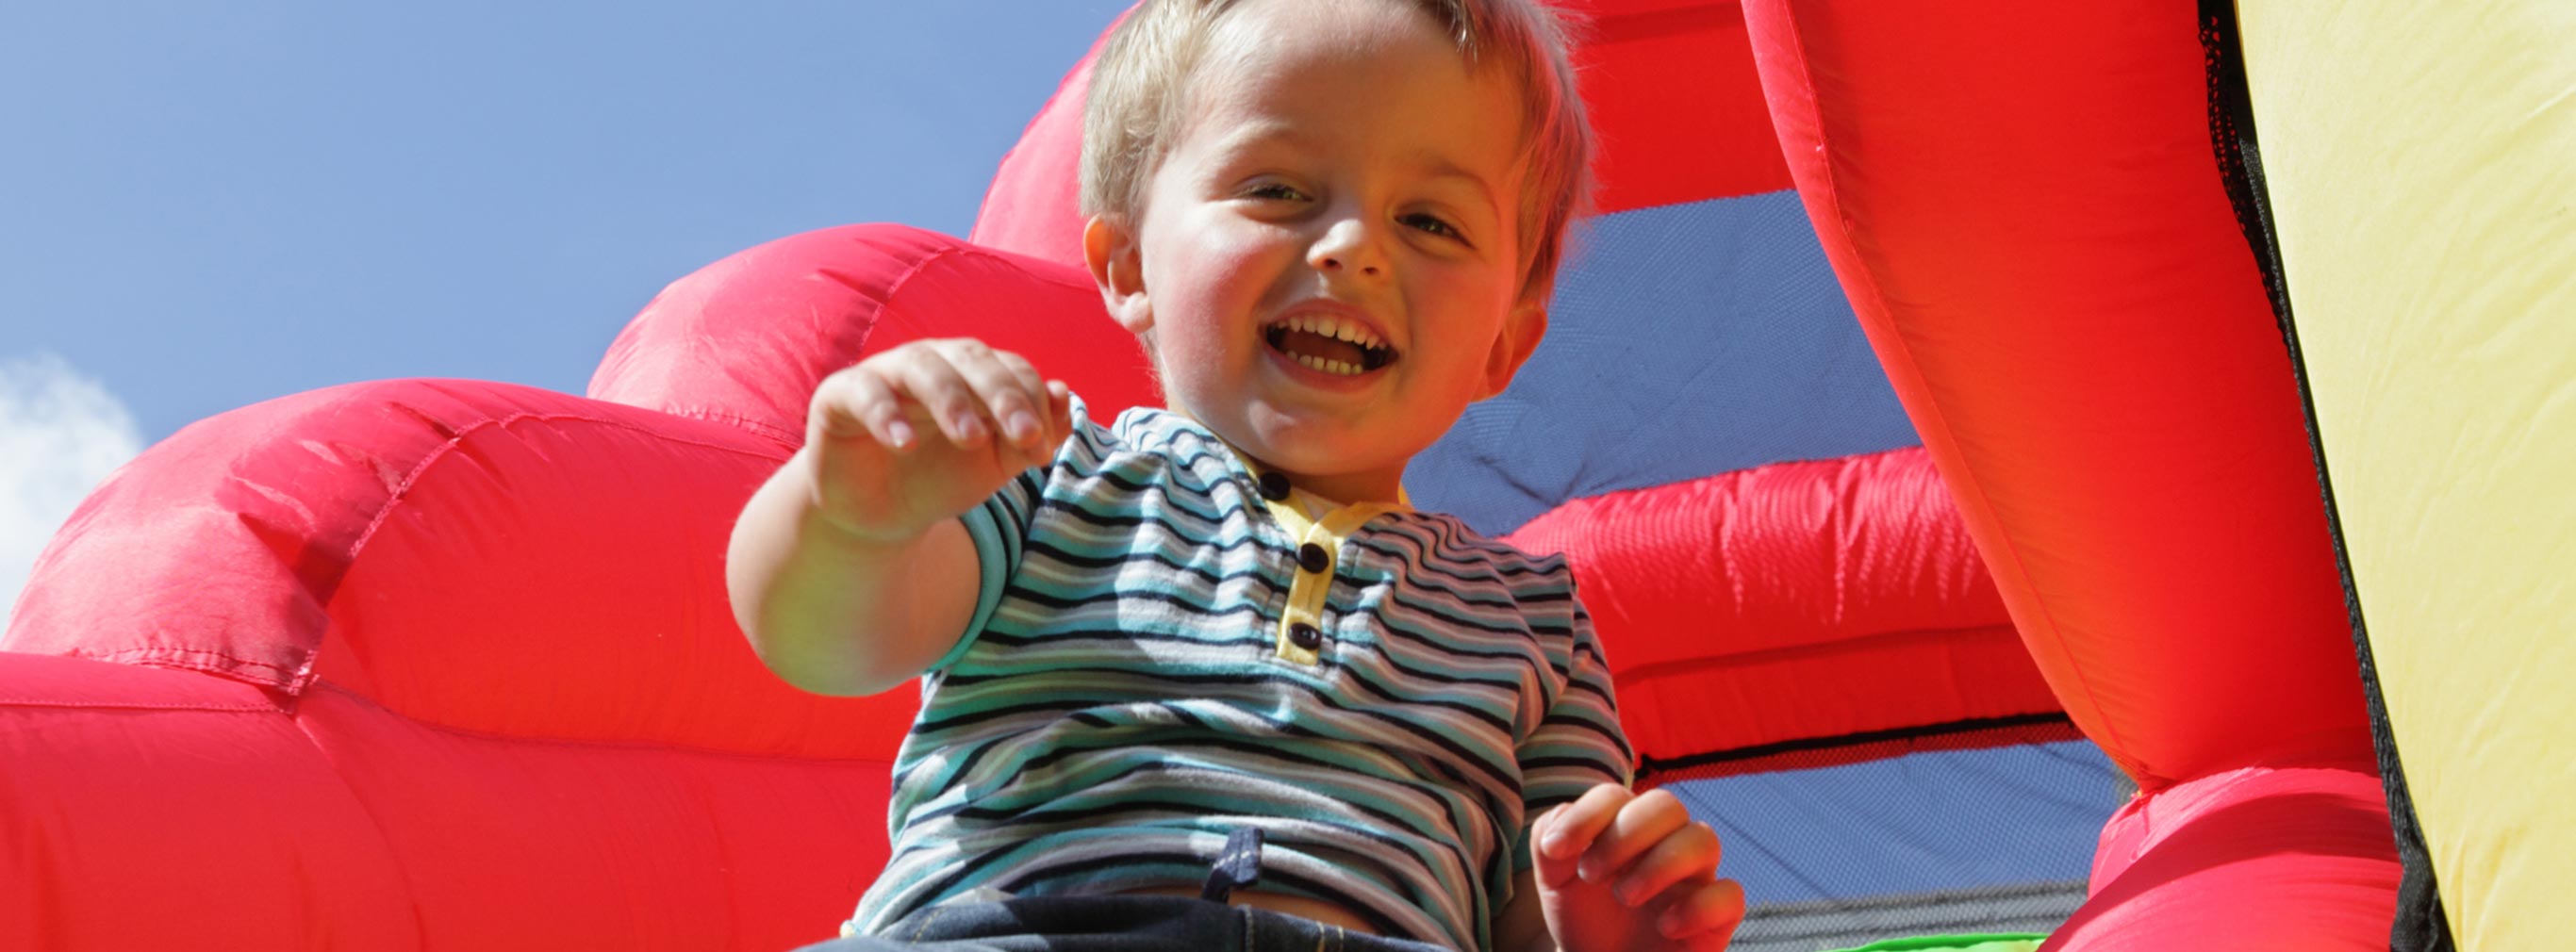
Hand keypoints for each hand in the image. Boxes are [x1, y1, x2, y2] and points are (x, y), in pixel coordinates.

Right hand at [802, 338, 1071, 542]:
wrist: (879, 516)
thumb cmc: (940, 478)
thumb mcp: (994, 465)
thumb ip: (1030, 436)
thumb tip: (1063, 395)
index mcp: (972, 373)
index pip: (1010, 369)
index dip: (1031, 403)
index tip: (1041, 449)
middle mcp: (932, 362)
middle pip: (971, 358)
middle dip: (1003, 395)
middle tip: (1023, 435)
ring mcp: (884, 374)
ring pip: (921, 366)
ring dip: (951, 399)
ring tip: (971, 438)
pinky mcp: (840, 395)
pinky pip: (864, 392)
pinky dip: (885, 414)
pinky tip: (904, 445)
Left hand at [1531, 785, 1742, 951]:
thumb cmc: (1585, 918)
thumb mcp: (1556, 881)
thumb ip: (1551, 843)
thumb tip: (1560, 828)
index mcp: (1627, 826)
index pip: (1616, 796)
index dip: (1587, 815)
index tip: (1557, 850)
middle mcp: (1666, 843)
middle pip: (1667, 805)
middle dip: (1625, 835)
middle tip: (1592, 874)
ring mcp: (1695, 879)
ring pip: (1704, 839)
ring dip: (1660, 863)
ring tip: (1625, 896)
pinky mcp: (1716, 919)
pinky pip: (1730, 895)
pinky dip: (1698, 907)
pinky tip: (1666, 926)